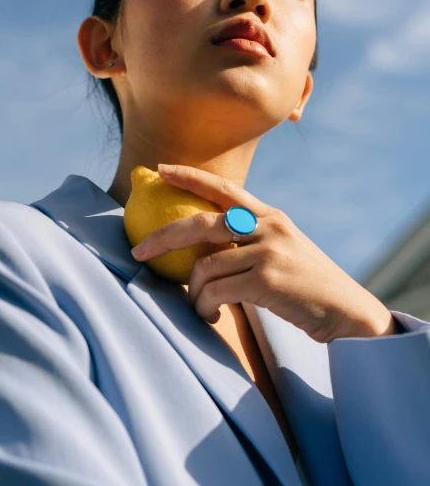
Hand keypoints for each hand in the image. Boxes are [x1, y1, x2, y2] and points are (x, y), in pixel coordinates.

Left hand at [130, 164, 399, 341]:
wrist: (347, 312)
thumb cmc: (307, 287)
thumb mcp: (282, 251)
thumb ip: (249, 243)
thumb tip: (204, 252)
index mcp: (270, 216)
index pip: (225, 188)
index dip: (191, 176)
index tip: (161, 169)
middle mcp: (268, 226)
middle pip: (202, 223)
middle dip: (164, 236)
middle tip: (139, 250)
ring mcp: (268, 251)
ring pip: (205, 265)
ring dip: (193, 292)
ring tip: (199, 306)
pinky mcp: (267, 279)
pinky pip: (217, 291)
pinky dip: (205, 306)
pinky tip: (210, 316)